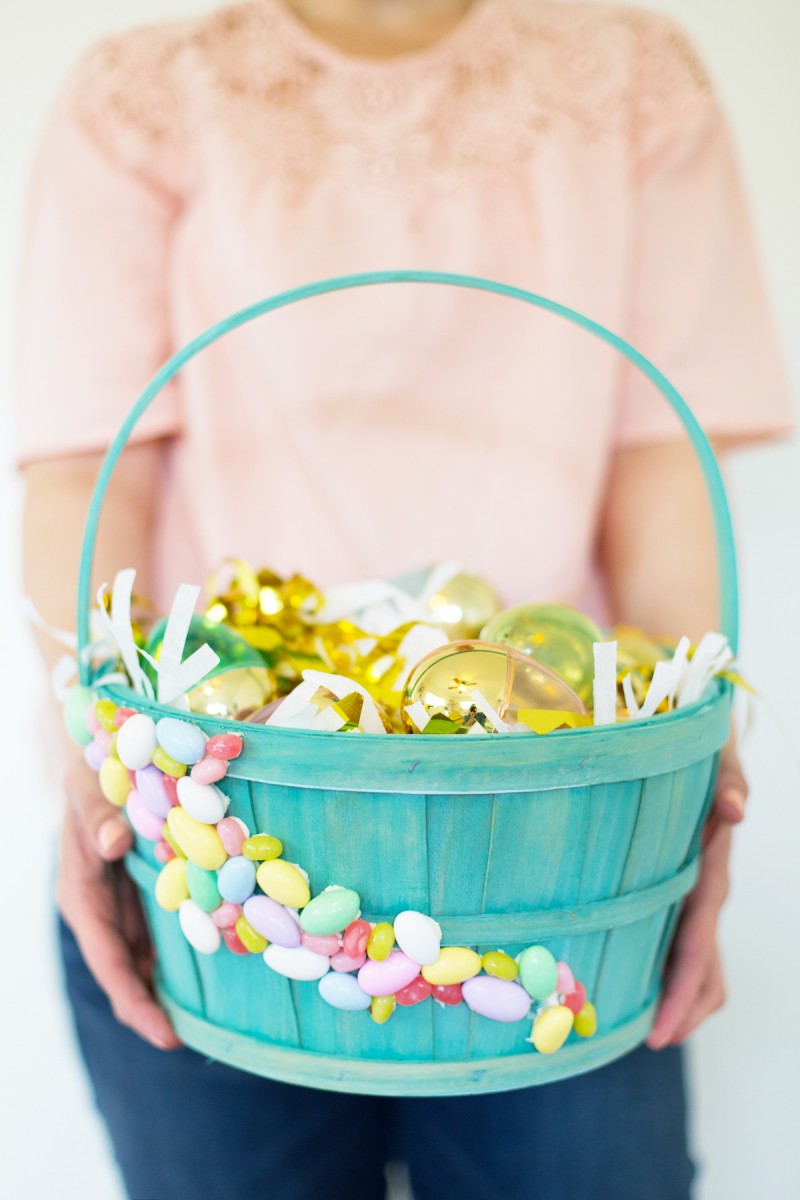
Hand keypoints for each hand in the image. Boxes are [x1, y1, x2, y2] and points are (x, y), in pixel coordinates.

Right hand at [58, 758, 179, 1049]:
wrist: (102, 763)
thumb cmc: (92, 776)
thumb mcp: (88, 791)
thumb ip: (97, 818)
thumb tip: (112, 843)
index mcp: (81, 896)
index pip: (108, 961)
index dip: (135, 1001)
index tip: (165, 1035)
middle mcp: (101, 910)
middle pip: (127, 973)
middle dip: (152, 1010)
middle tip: (189, 1043)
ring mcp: (123, 906)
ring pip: (144, 960)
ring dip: (169, 990)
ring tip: (208, 1025)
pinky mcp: (145, 894)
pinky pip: (165, 932)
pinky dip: (185, 953)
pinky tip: (217, 971)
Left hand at [646, 741, 747, 1047]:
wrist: (701, 738)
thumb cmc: (701, 751)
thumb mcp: (715, 760)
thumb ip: (727, 781)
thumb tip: (736, 810)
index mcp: (709, 873)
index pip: (698, 948)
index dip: (681, 994)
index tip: (660, 1033)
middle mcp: (706, 892)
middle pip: (704, 971)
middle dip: (681, 1012)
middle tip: (647, 1042)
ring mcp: (695, 893)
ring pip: (698, 964)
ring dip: (680, 1000)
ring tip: (641, 1026)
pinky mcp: (681, 887)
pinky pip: (681, 940)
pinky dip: (669, 971)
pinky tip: (634, 980)